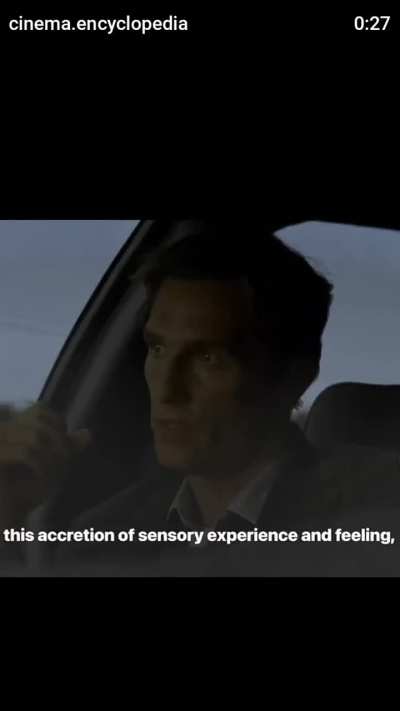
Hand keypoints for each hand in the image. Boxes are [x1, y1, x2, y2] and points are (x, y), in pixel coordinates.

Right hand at [0, 403, 90, 527]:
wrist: (3, 521)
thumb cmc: (23, 494)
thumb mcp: (50, 468)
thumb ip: (66, 449)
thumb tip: (88, 434)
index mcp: (11, 427)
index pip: (40, 410)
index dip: (58, 426)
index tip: (65, 450)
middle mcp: (0, 431)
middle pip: (40, 422)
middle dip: (59, 443)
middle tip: (63, 465)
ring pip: (35, 436)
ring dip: (53, 458)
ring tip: (52, 477)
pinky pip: (26, 452)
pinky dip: (42, 466)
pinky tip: (43, 480)